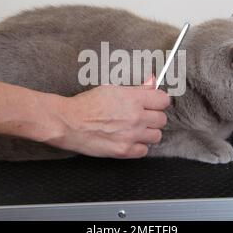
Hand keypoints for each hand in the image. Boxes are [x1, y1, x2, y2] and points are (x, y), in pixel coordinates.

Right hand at [38, 76, 169, 158]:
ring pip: (157, 136)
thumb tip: (152, 81)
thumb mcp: (112, 89)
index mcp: (134, 99)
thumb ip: (137, 88)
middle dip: (153, 117)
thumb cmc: (87, 104)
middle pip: (162, 119)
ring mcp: (131, 135)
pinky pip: (144, 151)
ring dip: (148, 132)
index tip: (153, 103)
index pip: (163, 100)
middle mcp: (136, 117)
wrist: (69, 122)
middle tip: (142, 117)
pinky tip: (129, 140)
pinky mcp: (124, 151)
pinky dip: (139, 146)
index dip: (158, 101)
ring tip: (135, 129)